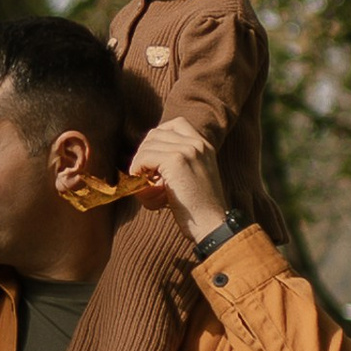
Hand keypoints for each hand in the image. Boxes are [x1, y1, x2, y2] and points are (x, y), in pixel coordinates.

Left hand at [133, 117, 230, 238]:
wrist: (212, 225)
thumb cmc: (198, 210)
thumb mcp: (192, 178)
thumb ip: (175, 164)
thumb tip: (140, 161)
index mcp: (204, 145)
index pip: (175, 124)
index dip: (158, 139)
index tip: (153, 160)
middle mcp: (197, 143)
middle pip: (156, 134)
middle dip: (145, 154)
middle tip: (147, 178)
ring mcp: (187, 150)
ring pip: (147, 146)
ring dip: (140, 166)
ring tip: (149, 188)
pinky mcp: (176, 160)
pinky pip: (143, 158)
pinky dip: (138, 171)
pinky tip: (145, 189)